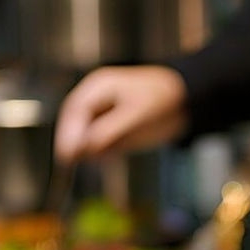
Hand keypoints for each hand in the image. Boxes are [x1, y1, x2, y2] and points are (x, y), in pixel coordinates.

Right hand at [54, 66, 187, 161]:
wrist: (182, 104)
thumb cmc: (160, 99)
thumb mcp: (136, 114)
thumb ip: (110, 130)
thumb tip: (86, 146)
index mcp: (98, 88)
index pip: (75, 110)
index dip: (68, 130)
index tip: (67, 151)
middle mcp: (95, 102)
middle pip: (74, 124)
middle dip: (72, 142)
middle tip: (70, 161)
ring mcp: (100, 118)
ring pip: (84, 138)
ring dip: (86, 150)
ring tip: (103, 154)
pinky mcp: (109, 134)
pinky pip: (97, 147)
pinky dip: (99, 154)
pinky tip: (111, 155)